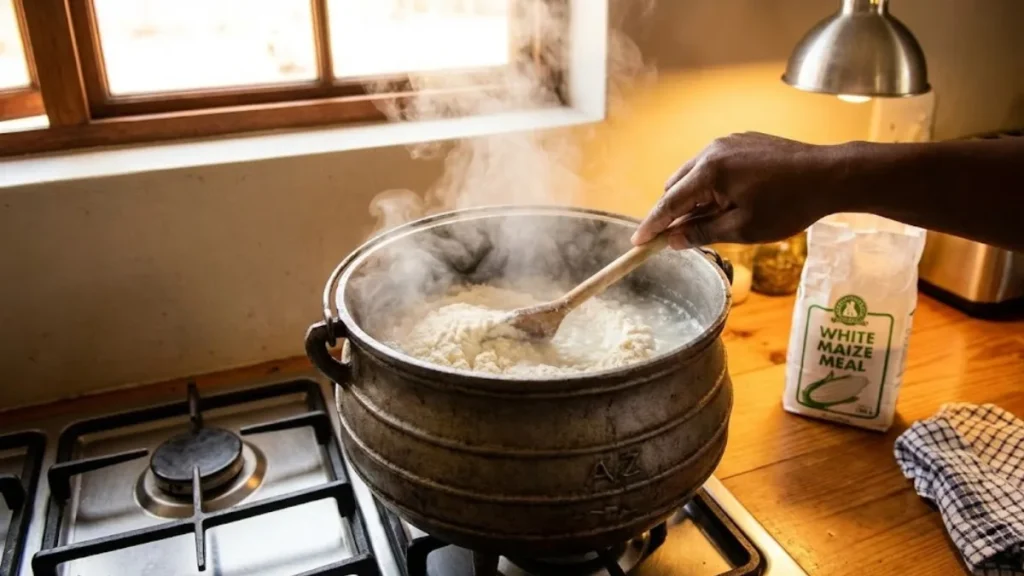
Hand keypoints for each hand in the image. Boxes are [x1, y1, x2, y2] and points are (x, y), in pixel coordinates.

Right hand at [632, 132, 842, 248]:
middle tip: (676, 237)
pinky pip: (713, 165)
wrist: (830, 175)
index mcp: (709, 172)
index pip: (669, 203)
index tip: (637, 242)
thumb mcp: (743, 228)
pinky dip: (710, 185)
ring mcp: (728, 142)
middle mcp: (712, 150)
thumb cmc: (789, 205)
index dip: (652, 225)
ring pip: (694, 174)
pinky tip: (728, 201)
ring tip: (709, 221)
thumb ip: (702, 233)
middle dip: (672, 211)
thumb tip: (673, 240)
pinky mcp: (743, 141)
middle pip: (676, 185)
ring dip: (693, 198)